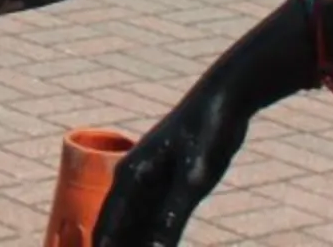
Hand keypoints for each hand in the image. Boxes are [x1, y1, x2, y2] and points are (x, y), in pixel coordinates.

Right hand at [92, 80, 257, 246]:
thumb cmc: (207, 132)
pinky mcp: (169, 183)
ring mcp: (151, 181)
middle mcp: (134, 179)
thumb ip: (173, 212)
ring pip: (134, 226)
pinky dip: (151, 238)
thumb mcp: (194, 176)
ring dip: (133, 246)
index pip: (107, 224)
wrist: (224, 101)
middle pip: (116, 227)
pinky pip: (152, 219)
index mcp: (132, 175)